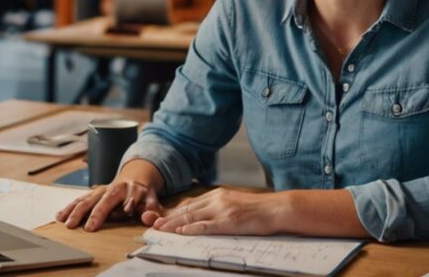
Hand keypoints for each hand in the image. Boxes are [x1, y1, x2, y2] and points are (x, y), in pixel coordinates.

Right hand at [56, 160, 163, 231]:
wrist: (135, 177)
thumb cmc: (144, 195)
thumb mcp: (153, 201)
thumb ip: (153, 211)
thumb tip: (148, 218)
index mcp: (132, 189)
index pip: (130, 197)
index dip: (128, 204)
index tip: (124, 213)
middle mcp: (114, 187)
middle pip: (104, 199)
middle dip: (94, 213)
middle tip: (85, 228)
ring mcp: (101, 189)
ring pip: (87, 199)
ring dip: (76, 211)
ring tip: (67, 223)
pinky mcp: (92, 193)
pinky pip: (79, 200)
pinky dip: (69, 207)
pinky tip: (60, 216)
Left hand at [149, 188, 277, 235]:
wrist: (276, 209)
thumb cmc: (257, 210)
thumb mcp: (233, 204)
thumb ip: (217, 207)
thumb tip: (201, 216)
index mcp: (217, 195)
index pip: (190, 204)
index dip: (173, 212)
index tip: (160, 217)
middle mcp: (216, 199)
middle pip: (187, 210)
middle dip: (168, 217)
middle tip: (152, 223)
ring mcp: (222, 210)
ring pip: (192, 217)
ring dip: (174, 224)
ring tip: (160, 228)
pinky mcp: (228, 221)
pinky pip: (206, 225)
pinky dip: (192, 229)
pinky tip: (182, 232)